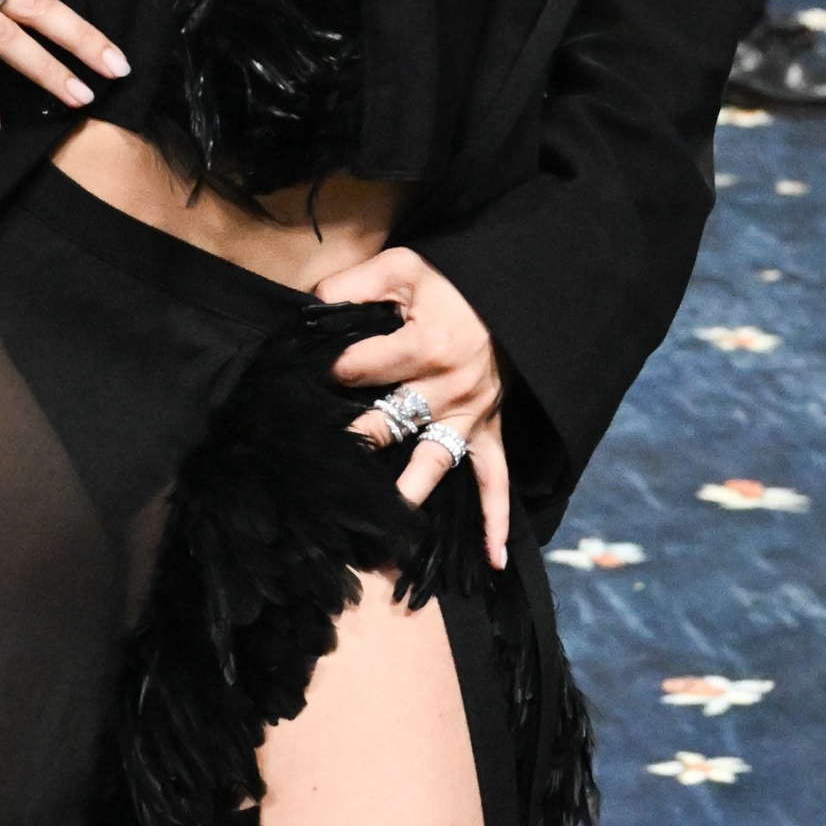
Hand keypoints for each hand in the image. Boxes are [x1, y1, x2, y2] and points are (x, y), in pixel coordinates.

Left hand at [320, 245, 510, 567]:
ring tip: (385, 526)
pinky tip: (495, 558)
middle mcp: (449, 387)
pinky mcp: (488, 430)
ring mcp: (470, 414)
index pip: (361, 369)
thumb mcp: (403, 266)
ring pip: (435, 459)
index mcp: (425, 346)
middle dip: (354, 441)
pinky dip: (498, 520)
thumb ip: (355, 284)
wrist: (514, 294)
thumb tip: (311, 304)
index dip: (333, 372)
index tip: (316, 378)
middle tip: (322, 463)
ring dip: (409, 490)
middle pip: (389, 421)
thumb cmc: (455, 279)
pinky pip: (495, 479)